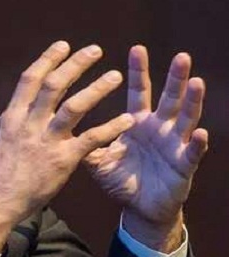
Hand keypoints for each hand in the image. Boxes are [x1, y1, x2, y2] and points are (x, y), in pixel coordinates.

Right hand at [0, 41, 133, 252]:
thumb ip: (9, 124)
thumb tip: (11, 111)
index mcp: (12, 116)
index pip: (30, 79)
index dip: (48, 59)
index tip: (63, 45)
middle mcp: (29, 123)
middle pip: (54, 85)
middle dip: (75, 65)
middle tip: (95, 50)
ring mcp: (46, 141)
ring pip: (74, 107)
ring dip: (96, 89)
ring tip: (116, 76)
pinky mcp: (62, 161)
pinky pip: (91, 140)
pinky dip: (111, 127)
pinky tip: (128, 119)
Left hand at [84, 45, 207, 251]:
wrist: (139, 208)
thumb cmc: (121, 179)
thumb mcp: (99, 159)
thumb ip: (84, 140)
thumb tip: (59, 123)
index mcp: (137, 122)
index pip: (139, 91)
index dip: (139, 71)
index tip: (137, 48)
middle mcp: (158, 128)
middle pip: (169, 97)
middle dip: (175, 77)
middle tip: (181, 56)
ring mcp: (173, 145)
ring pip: (185, 118)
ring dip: (191, 101)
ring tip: (195, 81)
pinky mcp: (183, 165)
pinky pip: (191, 153)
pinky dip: (196, 143)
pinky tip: (198, 132)